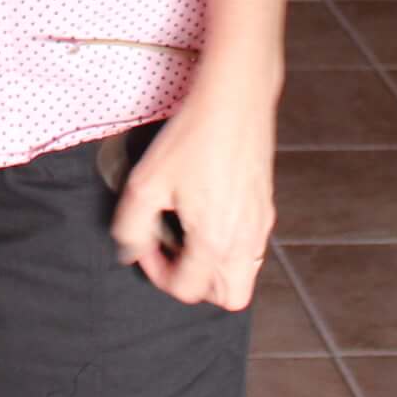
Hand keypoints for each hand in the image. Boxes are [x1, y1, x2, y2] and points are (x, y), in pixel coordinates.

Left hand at [112, 80, 277, 311]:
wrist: (234, 100)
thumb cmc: (192, 139)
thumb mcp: (146, 183)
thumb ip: (131, 227)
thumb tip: (129, 251)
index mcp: (215, 242)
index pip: (187, 290)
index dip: (157, 274)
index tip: (145, 245)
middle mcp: (245, 241)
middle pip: (229, 297)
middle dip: (199, 285)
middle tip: (174, 253)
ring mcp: (261, 224)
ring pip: (245, 273)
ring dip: (216, 268)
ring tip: (189, 234)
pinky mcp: (267, 205)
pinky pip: (252, 246)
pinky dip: (230, 247)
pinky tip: (208, 212)